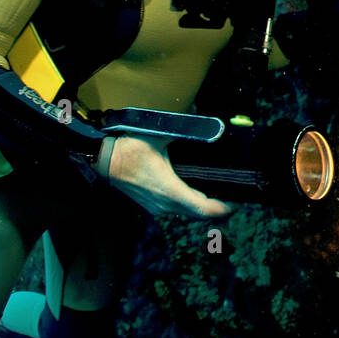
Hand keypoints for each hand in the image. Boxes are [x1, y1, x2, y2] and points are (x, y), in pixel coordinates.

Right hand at [96, 135, 233, 217]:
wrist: (104, 160)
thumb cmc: (130, 148)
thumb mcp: (160, 136)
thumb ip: (185, 131)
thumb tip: (204, 124)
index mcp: (170, 190)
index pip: (202, 209)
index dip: (221, 209)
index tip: (234, 204)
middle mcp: (165, 204)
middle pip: (198, 213)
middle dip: (216, 208)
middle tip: (231, 197)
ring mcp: (157, 207)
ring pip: (187, 212)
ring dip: (203, 207)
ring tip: (217, 195)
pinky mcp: (152, 206)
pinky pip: (177, 209)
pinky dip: (190, 205)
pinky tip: (197, 193)